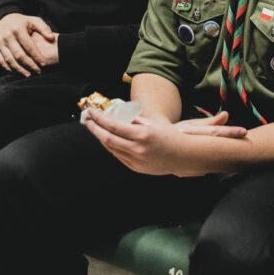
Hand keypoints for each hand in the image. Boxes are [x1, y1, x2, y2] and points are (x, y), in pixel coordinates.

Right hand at [0, 13, 55, 76]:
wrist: (5, 19)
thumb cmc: (22, 22)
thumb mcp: (34, 21)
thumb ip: (44, 29)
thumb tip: (52, 38)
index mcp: (18, 29)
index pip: (28, 46)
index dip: (36, 56)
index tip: (44, 63)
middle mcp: (7, 36)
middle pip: (19, 55)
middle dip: (29, 65)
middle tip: (38, 71)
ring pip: (9, 60)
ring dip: (19, 69)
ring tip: (28, 74)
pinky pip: (1, 61)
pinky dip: (9, 68)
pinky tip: (17, 72)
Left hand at [82, 109, 243, 175]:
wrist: (188, 158)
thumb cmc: (177, 135)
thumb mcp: (158, 121)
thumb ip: (141, 116)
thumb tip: (122, 108)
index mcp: (143, 134)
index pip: (114, 125)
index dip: (100, 118)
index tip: (91, 110)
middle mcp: (137, 148)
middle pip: (107, 137)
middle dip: (94, 126)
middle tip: (85, 116)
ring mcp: (135, 159)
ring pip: (110, 147)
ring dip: (100, 135)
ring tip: (92, 125)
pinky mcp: (136, 166)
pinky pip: (118, 154)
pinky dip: (109, 145)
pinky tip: (105, 136)